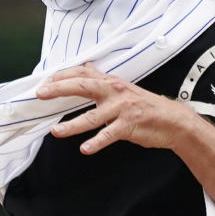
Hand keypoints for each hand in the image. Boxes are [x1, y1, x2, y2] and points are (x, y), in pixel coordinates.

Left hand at [39, 64, 188, 154]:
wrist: (172, 120)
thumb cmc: (145, 105)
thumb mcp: (123, 88)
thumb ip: (102, 79)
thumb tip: (86, 66)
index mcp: (111, 82)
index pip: (82, 74)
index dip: (62, 76)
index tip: (44, 82)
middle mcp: (114, 91)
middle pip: (82, 86)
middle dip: (60, 89)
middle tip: (41, 94)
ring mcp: (121, 108)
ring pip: (92, 116)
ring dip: (72, 125)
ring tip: (56, 131)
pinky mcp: (129, 125)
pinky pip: (109, 134)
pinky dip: (96, 142)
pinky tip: (85, 148)